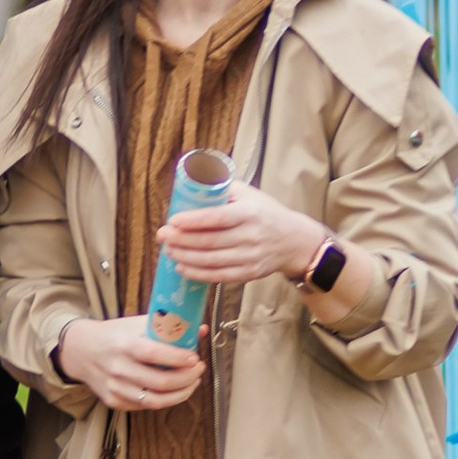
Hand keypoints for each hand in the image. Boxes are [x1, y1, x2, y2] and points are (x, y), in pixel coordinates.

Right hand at [56, 311, 209, 410]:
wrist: (81, 351)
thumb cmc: (114, 335)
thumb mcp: (136, 323)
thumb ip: (168, 327)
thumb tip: (201, 330)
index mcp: (123, 345)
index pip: (154, 354)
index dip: (178, 359)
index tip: (195, 358)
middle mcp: (118, 368)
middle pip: (159, 382)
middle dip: (187, 378)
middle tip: (198, 370)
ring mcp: (115, 388)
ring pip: (155, 401)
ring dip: (181, 393)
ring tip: (192, 382)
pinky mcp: (114, 401)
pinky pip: (144, 406)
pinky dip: (165, 400)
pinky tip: (174, 390)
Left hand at [156, 179, 320, 287]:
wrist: (294, 241)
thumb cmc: (266, 213)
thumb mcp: (250, 194)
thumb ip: (224, 188)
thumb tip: (194, 182)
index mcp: (249, 213)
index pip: (217, 217)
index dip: (192, 220)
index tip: (173, 219)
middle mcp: (250, 236)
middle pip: (209, 241)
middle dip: (181, 240)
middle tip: (163, 235)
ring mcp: (250, 257)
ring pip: (211, 260)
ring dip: (185, 257)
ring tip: (168, 250)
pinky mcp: (249, 273)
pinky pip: (218, 276)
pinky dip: (197, 273)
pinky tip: (182, 267)